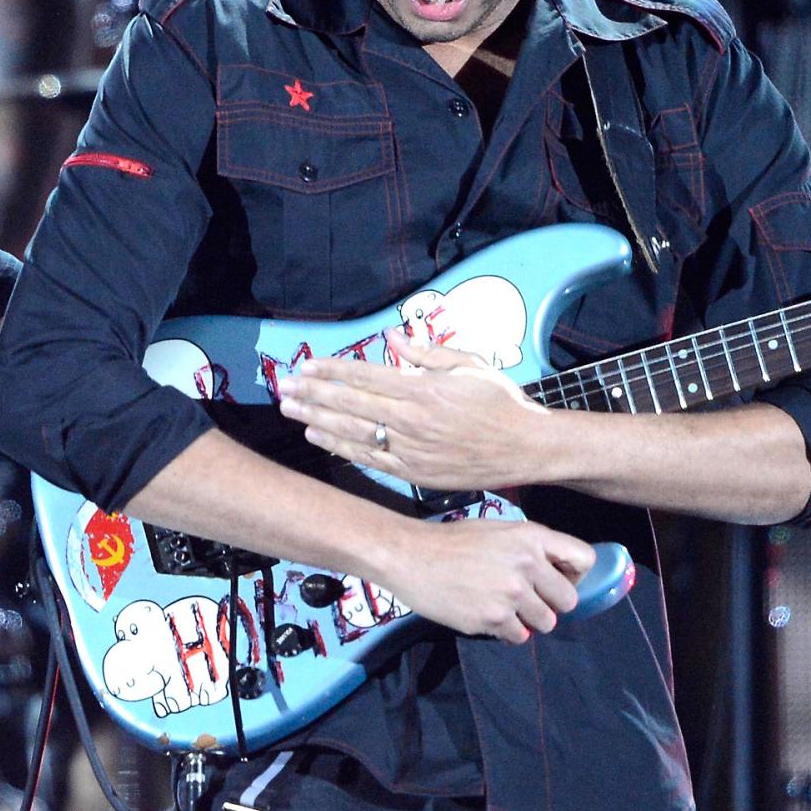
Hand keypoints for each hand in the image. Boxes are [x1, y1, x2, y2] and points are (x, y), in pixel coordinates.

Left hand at [280, 338, 551, 490]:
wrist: (526, 449)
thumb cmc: (500, 402)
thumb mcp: (469, 365)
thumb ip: (426, 354)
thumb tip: (393, 338)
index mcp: (424, 390)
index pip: (366, 376)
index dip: (332, 370)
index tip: (307, 365)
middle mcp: (412, 420)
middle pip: (350, 404)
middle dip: (313, 393)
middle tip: (285, 386)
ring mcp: (410, 449)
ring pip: (353, 431)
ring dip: (316, 418)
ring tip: (290, 408)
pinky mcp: (413, 473)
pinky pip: (368, 458)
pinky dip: (339, 446)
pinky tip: (317, 436)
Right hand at [377, 517, 593, 643]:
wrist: (410, 556)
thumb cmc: (452, 541)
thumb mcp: (498, 531)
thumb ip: (530, 548)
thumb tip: (556, 573)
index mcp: (531, 537)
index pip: (583, 559)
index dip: (576, 575)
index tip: (560, 581)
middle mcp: (527, 565)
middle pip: (567, 601)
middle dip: (550, 604)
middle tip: (528, 601)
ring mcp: (510, 594)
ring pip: (545, 623)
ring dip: (528, 620)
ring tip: (503, 608)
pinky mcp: (493, 619)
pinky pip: (518, 636)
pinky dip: (505, 631)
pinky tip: (486, 615)